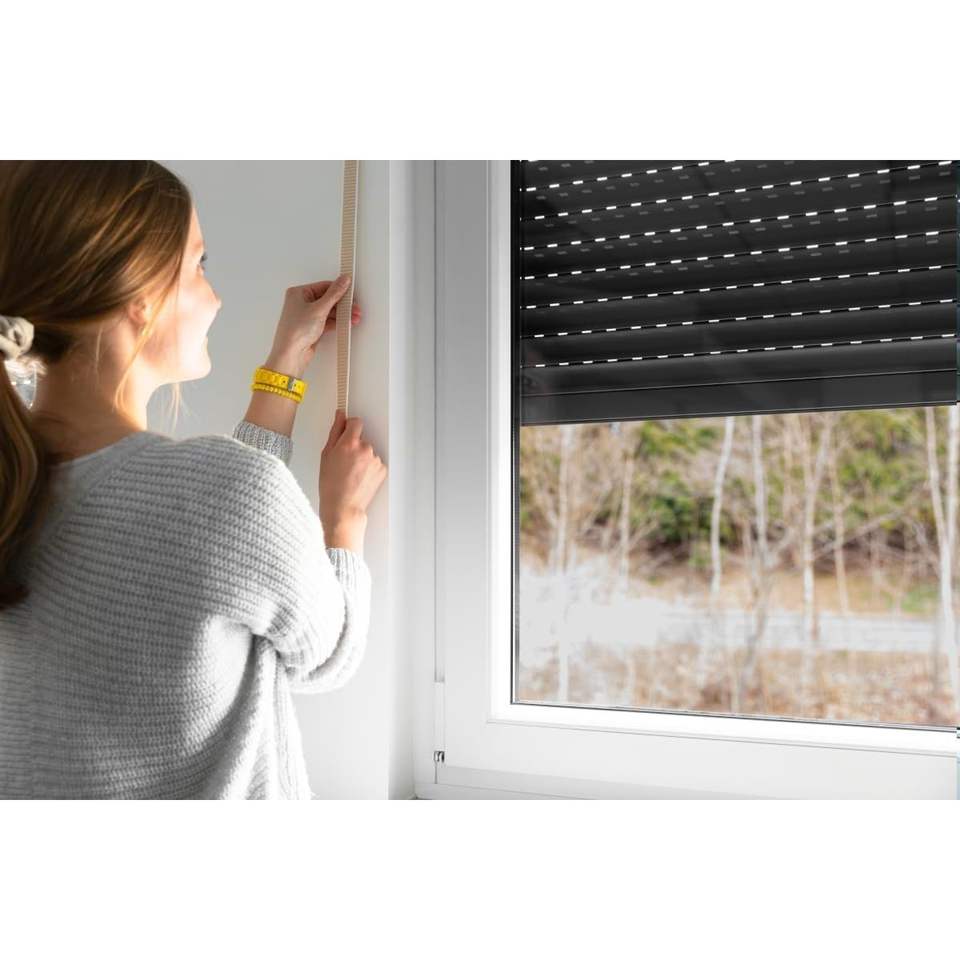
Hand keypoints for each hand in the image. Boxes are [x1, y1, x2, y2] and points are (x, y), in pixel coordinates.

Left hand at [269, 274, 360, 369]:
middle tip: (354, 308)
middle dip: (342, 305)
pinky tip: (346, 323)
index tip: (351, 293)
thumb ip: (334, 294)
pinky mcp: (312, 327)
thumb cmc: (295, 331)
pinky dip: (337, 322)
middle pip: (328, 299)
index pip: (324, 286)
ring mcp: (307, 316)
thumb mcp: (318, 309)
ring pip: (329, 311)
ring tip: (353, 317)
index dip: (339, 290)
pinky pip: (328, 321)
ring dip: (342, 314)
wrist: (291, 355)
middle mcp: (302, 303)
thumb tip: (343, 281)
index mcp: (299, 293)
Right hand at [319, 409, 386, 544]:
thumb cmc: (331, 485)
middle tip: (343, 462)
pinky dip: (368, 468)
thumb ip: (335, 432)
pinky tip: (359, 478)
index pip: (356, 422)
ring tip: (351, 473)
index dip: (350, 428)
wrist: (343, 507)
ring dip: (362, 458)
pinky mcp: (382, 469)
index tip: (346, 434)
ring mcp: (376, 459)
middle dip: (354, 446)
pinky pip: (375, 462)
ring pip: (368, 451)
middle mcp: (366, 449)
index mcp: (350, 443)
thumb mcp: (326, 455)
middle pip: (362, 439)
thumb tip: (340, 416)